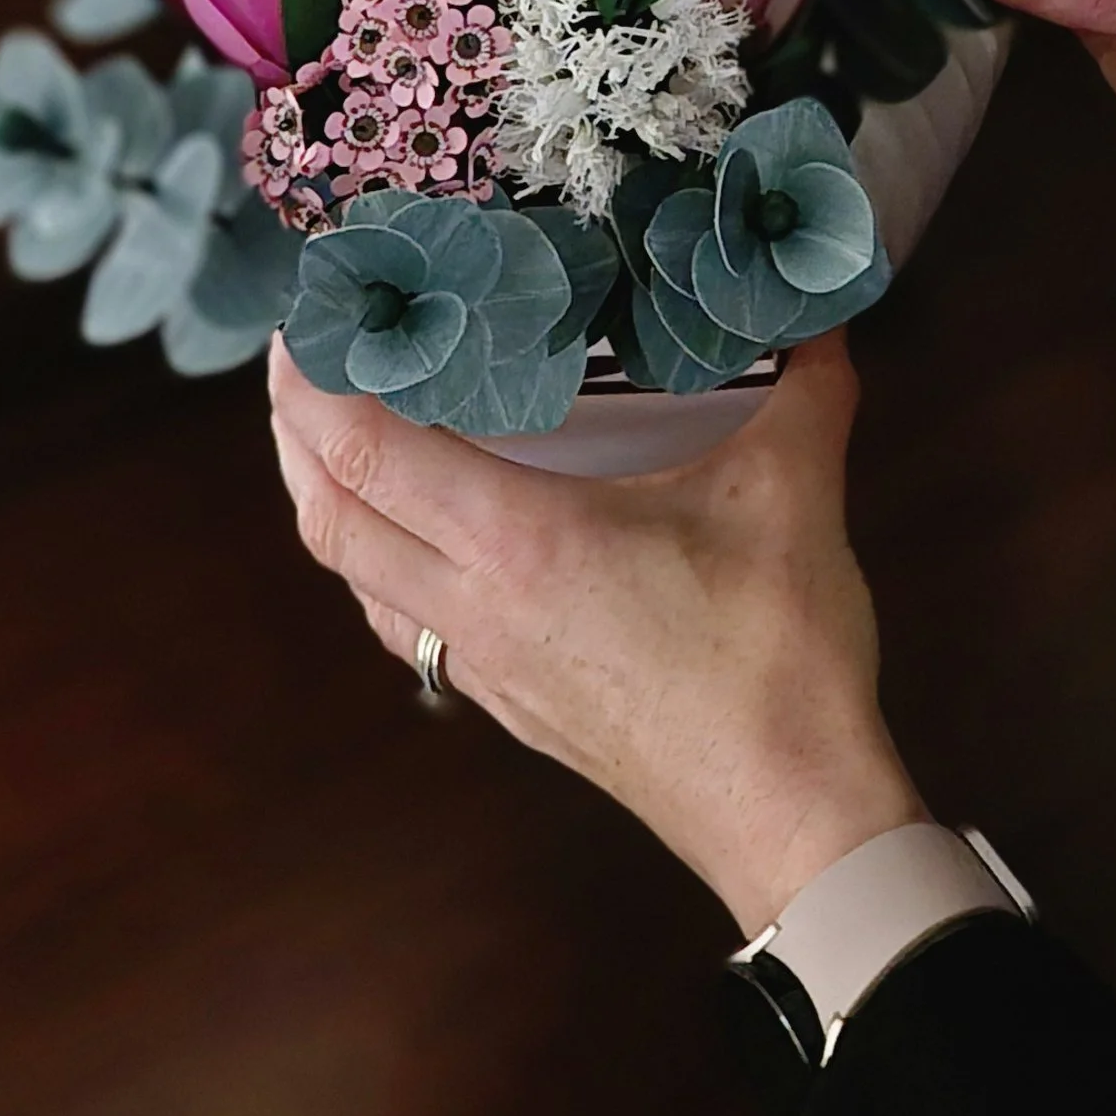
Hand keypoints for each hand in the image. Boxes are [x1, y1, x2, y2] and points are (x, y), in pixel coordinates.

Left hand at [266, 332, 923, 934]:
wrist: (786, 810)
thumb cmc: (777, 660)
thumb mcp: (793, 492)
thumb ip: (808, 383)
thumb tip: (822, 305)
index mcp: (521, 542)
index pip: (366, 451)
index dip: (317, 378)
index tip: (309, 313)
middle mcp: (477, 604)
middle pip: (328, 514)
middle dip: (294, 426)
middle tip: (306, 350)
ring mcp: (485, 663)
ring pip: (355, 574)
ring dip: (322, 497)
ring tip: (334, 429)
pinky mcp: (508, 700)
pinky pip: (402, 621)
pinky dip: (374, 561)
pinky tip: (412, 536)